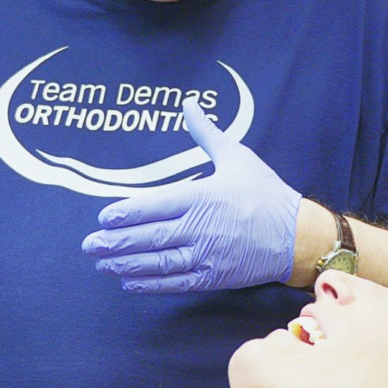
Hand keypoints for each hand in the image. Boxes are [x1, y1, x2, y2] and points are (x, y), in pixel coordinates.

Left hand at [81, 98, 301, 292]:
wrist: (297, 235)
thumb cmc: (265, 193)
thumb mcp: (236, 156)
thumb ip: (206, 133)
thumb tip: (189, 104)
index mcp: (202, 197)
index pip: (155, 206)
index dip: (127, 213)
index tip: (104, 218)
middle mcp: (201, 228)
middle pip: (150, 237)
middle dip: (117, 242)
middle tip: (90, 245)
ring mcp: (207, 256)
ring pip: (159, 263)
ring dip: (127, 264)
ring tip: (103, 264)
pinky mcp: (213, 277)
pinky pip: (176, 282)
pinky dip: (150, 283)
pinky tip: (130, 281)